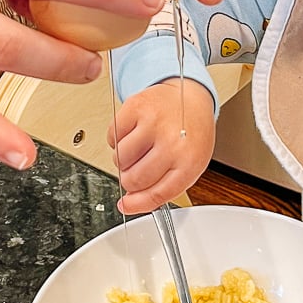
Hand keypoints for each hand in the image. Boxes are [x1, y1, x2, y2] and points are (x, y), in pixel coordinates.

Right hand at [107, 77, 215, 212]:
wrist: (190, 96)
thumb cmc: (190, 133)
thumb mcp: (188, 164)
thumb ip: (162, 187)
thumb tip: (129, 203)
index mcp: (189, 162)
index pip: (157, 194)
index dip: (137, 204)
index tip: (125, 206)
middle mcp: (172, 143)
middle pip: (134, 179)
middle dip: (130, 179)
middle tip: (138, 168)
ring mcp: (153, 123)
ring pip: (120, 159)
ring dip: (123, 159)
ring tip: (138, 148)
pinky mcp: (137, 107)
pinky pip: (112, 136)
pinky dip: (117, 138)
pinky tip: (133, 133)